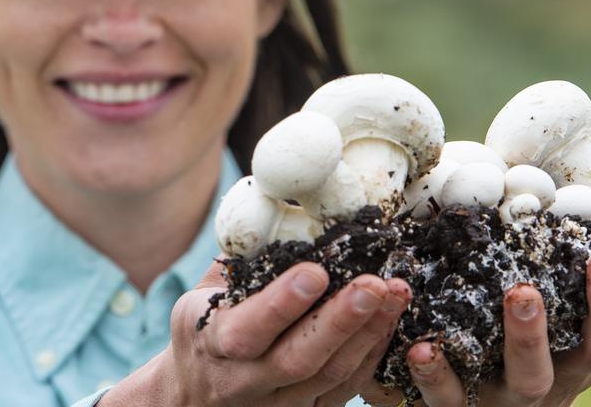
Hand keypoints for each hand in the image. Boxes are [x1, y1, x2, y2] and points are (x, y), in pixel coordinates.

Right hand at [102, 261, 410, 406]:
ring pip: (328, 377)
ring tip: (395, 292)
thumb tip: (281, 203)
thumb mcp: (206, 291)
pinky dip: (371, 355)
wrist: (195, 393)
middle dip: (341, 321)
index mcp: (212, 344)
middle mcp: (243, 381)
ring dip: (367, 334)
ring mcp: (275, 403)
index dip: (282, 303)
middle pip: (297, 360)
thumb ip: (243, 260)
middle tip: (374, 283)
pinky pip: (344, 390)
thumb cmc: (205, 326)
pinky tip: (389, 319)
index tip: (317, 270)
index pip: (247, 330)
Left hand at [362, 218, 590, 405]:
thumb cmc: (548, 354)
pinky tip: (418, 344)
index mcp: (581, 360)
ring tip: (516, 295)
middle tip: (562, 275)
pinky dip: (432, 375)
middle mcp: (551, 387)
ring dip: (518, 340)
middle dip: (582, 317)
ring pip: (519, 380)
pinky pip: (442, 400)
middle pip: (573, 361)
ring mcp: (504, 403)